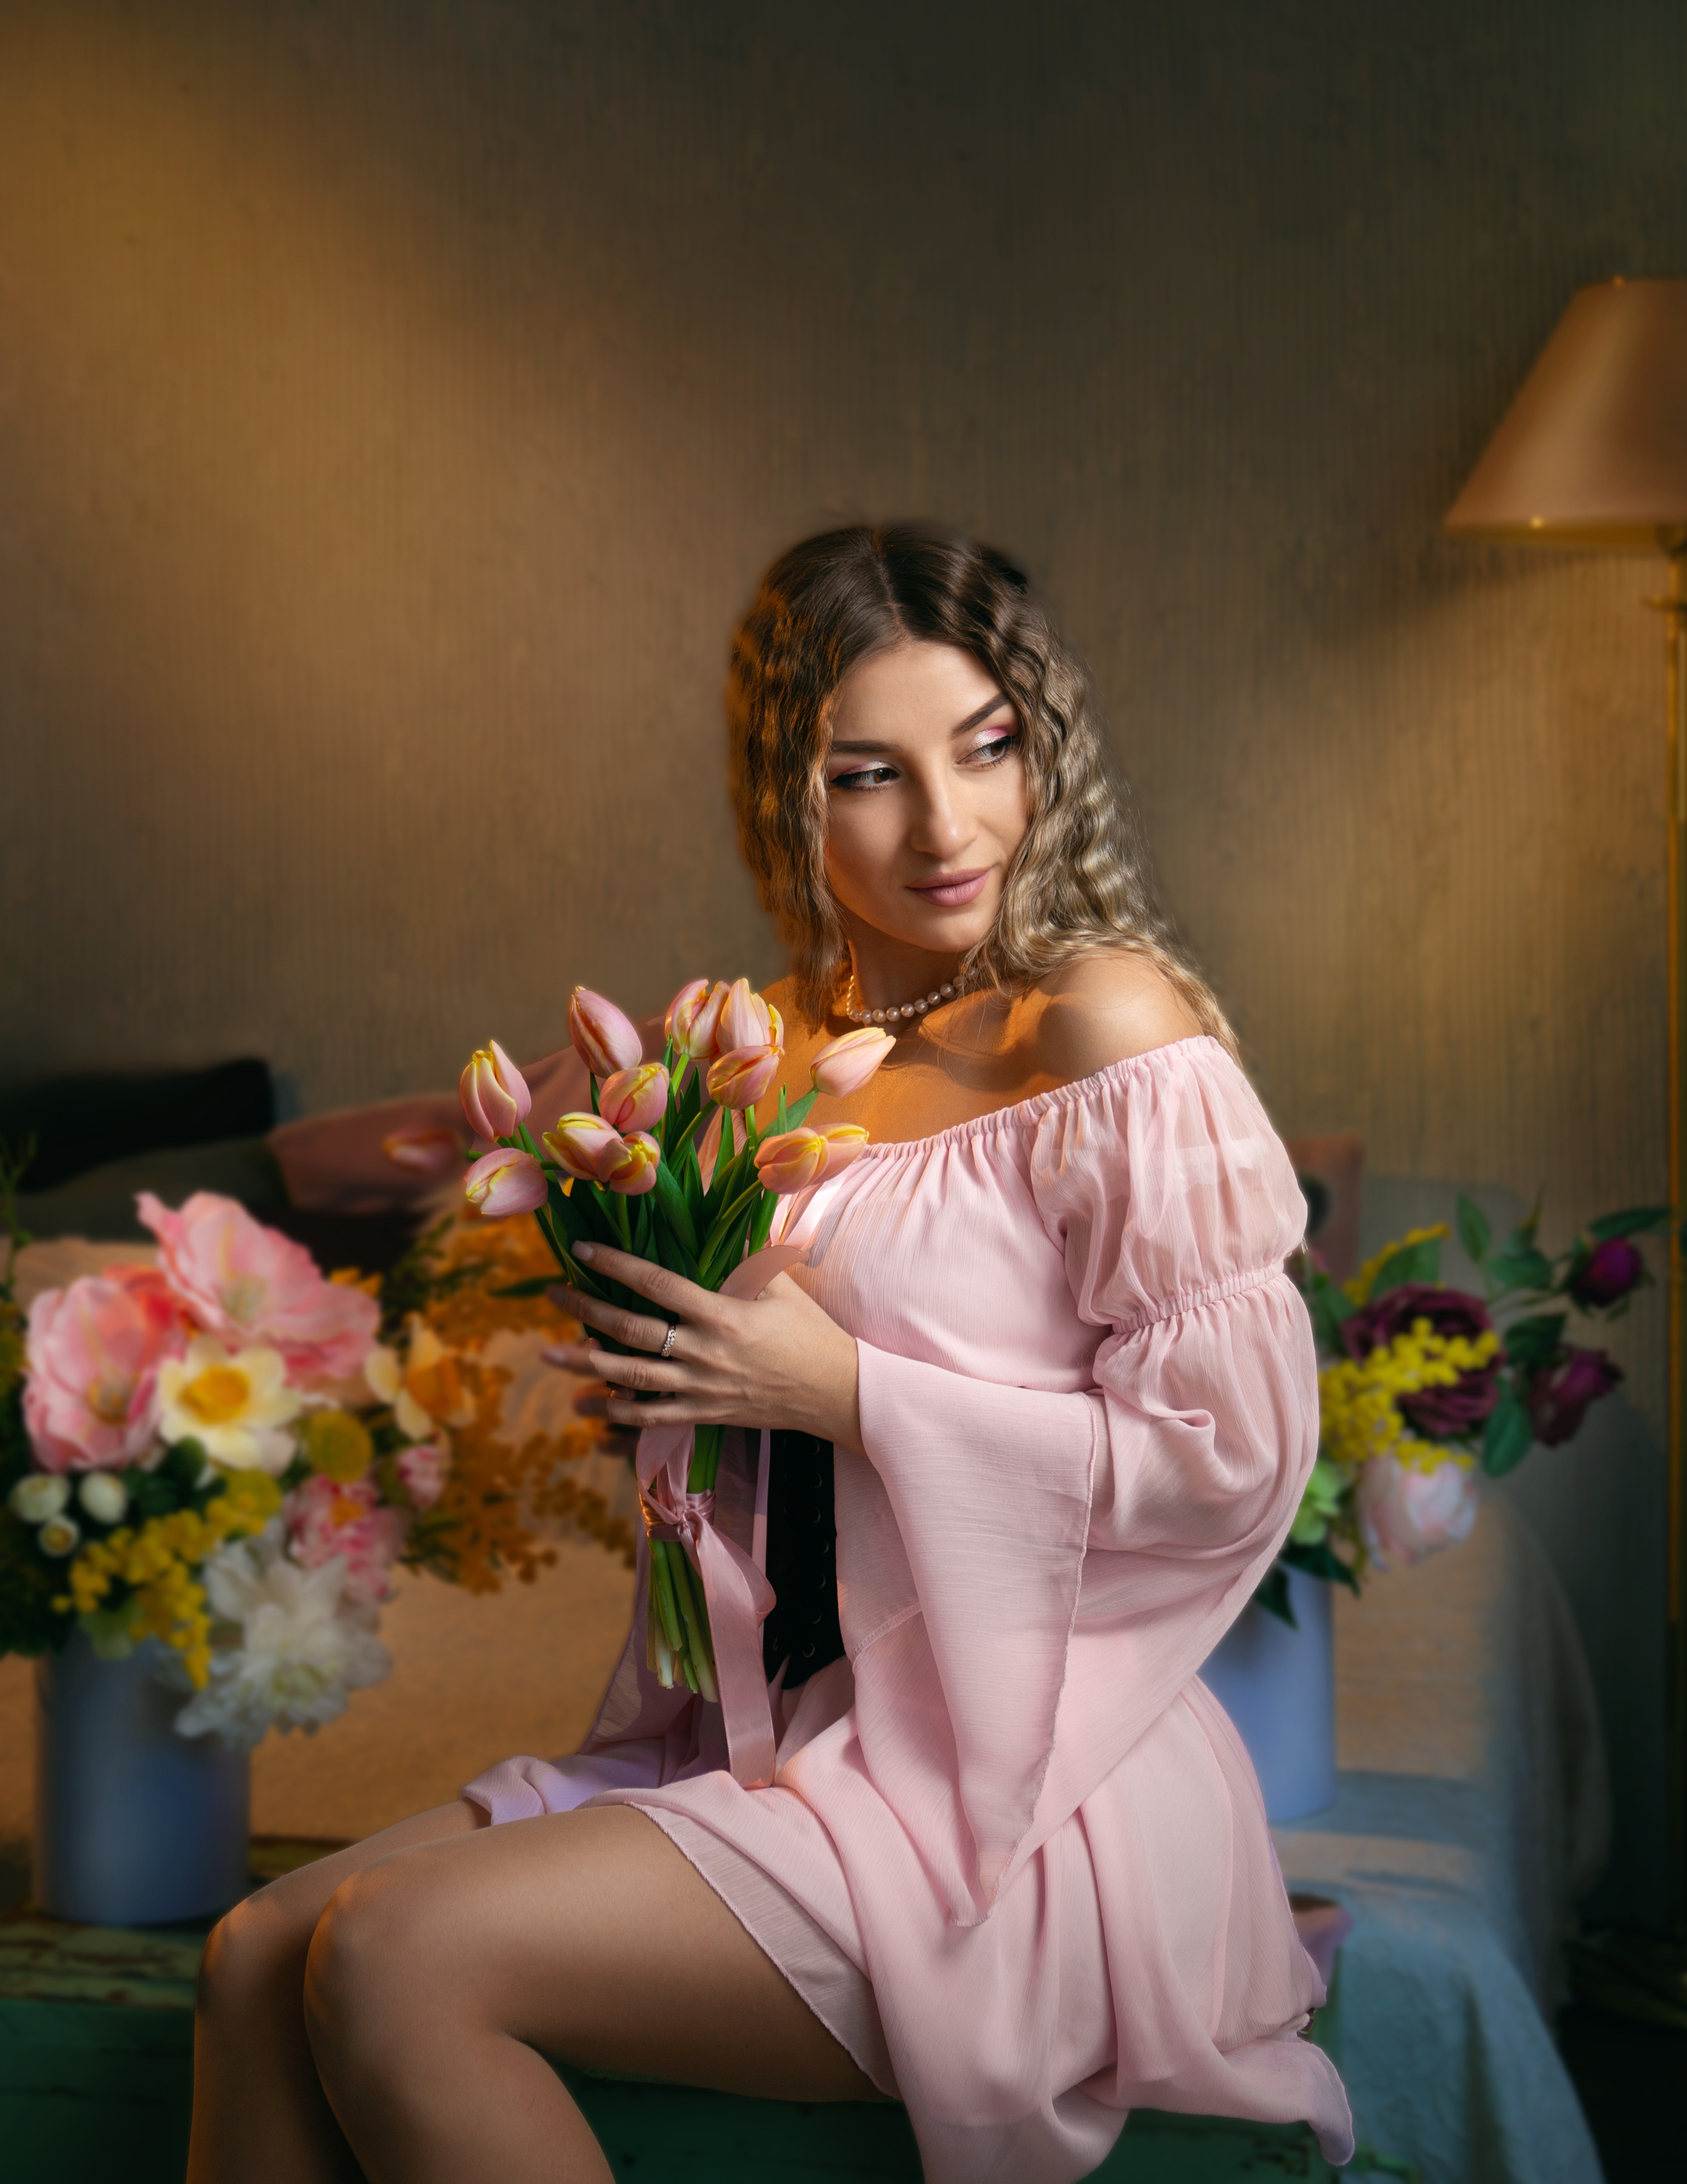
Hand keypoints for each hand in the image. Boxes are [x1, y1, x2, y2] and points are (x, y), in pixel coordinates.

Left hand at [542, 1242, 861, 1450]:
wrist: (837, 1392)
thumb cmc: (811, 1333)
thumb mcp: (780, 1288)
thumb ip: (743, 1261)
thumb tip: (715, 1223)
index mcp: (721, 1315)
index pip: (656, 1284)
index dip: (615, 1264)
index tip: (583, 1250)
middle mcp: (704, 1352)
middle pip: (632, 1329)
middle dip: (587, 1309)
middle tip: (552, 1293)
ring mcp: (700, 1388)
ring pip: (630, 1377)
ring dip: (586, 1364)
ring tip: (549, 1352)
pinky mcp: (703, 1414)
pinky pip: (651, 1416)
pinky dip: (615, 1411)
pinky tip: (586, 1404)